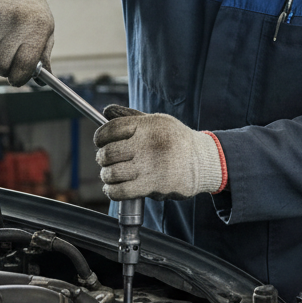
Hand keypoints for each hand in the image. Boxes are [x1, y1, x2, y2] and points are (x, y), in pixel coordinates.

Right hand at [0, 0, 54, 85]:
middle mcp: (16, 21)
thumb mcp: (46, 32)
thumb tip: (41, 82)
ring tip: (1, 46)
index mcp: (38, 27)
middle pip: (3, 63)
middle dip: (5, 70)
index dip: (20, 78)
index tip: (17, 80)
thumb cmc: (32, 14)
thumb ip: (43, 57)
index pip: (25, 63)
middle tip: (8, 66)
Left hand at [94, 105, 224, 200]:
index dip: (100, 137)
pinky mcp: (153, 185)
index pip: (111, 129)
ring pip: (112, 173)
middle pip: (108, 152)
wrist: (202, 162)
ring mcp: (150, 166)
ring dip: (107, 175)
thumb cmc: (177, 140)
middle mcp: (148, 144)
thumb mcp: (158, 121)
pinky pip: (121, 191)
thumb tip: (106, 111)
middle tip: (106, 160)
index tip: (100, 142)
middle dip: (102, 158)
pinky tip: (113, 188)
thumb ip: (131, 116)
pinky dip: (112, 191)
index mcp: (148, 125)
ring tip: (110, 174)